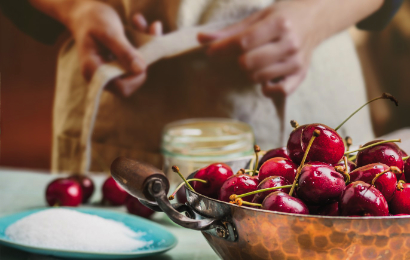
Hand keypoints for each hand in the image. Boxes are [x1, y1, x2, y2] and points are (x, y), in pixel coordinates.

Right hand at [66, 1, 161, 95]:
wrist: (84, 12)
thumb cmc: (92, 19)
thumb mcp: (108, 32)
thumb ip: (123, 51)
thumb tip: (141, 69)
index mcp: (93, 71)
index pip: (122, 88)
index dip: (136, 77)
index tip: (143, 56)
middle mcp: (102, 76)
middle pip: (132, 83)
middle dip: (145, 58)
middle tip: (151, 30)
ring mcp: (112, 72)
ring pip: (137, 72)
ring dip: (146, 48)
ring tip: (140, 22)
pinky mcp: (120, 66)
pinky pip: (136, 62)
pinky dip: (143, 44)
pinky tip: (138, 23)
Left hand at [198, 1, 323, 96]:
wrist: (315, 18)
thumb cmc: (282, 17)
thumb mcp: (257, 17)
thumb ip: (231, 31)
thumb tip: (201, 38)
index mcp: (279, 24)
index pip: (243, 42)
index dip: (222, 49)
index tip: (211, 52)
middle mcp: (290, 43)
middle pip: (249, 63)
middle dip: (238, 61)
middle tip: (241, 55)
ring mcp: (296, 62)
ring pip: (259, 77)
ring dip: (251, 72)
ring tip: (256, 62)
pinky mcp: (301, 75)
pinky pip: (279, 91)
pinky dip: (267, 88)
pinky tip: (264, 79)